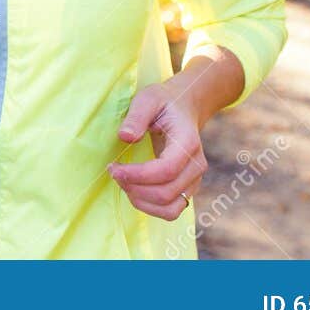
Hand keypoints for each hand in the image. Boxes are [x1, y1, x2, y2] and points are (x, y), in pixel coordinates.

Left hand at [107, 81, 206, 220]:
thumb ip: (136, 116)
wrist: (184, 108)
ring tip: (122, 181)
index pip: (166, 170)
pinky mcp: (187, 189)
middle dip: (134, 187)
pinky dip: (149, 207)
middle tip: (113, 171)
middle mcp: (196, 166)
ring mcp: (194, 180)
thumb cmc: (164, 103)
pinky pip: (171, 210)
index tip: (113, 168)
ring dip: (141, 201)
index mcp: (187, 143)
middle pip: (166, 193)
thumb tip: (124, 137)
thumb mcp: (148, 99)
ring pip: (169, 209)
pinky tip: (133, 189)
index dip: (137, 175)